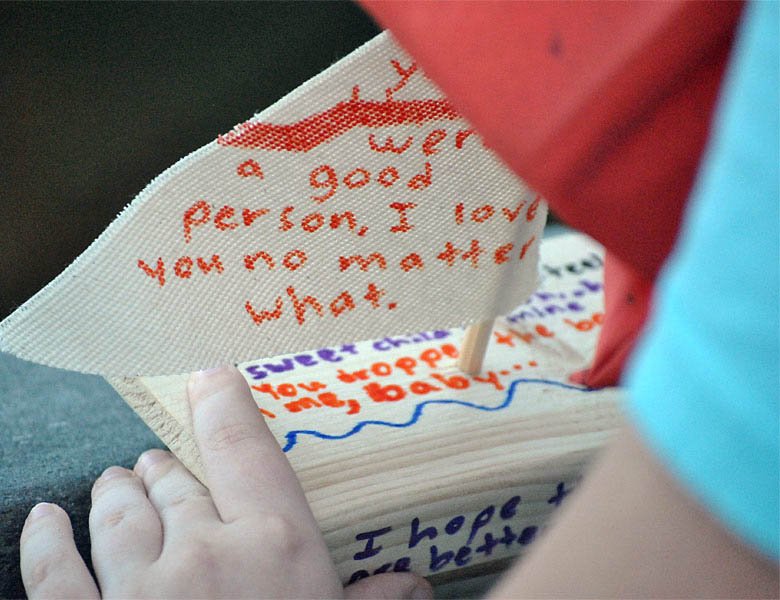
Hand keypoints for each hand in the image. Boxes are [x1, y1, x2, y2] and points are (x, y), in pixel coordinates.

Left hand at [20, 366, 432, 598]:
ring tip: (116, 477)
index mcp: (274, 546)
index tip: (210, 376)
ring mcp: (137, 589)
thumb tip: (416, 583)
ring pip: (120, 514)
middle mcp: (203, 550)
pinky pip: (53, 572)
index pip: (245, 449)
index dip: (224, 404)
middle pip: (176, 483)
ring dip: (116, 491)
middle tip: (158, 460)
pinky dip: (47, 539)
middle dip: (166, 467)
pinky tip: (46, 517)